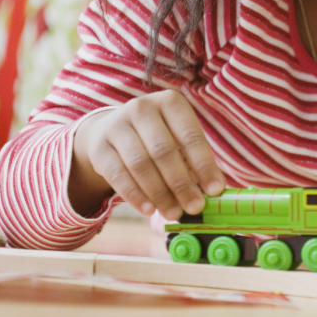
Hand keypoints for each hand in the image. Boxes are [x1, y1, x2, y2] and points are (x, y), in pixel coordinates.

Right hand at [69, 89, 224, 220]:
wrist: (111, 130)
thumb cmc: (157, 136)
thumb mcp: (177, 137)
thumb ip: (194, 161)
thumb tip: (212, 192)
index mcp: (170, 102)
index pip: (190, 136)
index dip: (204, 165)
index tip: (216, 191)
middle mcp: (142, 108)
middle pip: (164, 151)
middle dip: (182, 184)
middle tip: (195, 208)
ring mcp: (117, 126)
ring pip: (141, 165)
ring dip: (160, 193)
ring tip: (174, 213)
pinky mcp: (100, 147)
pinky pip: (119, 175)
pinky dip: (136, 196)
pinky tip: (149, 210)